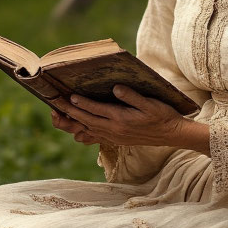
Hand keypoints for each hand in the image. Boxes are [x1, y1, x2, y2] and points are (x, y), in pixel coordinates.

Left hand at [49, 85, 208, 152]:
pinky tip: (78, 126)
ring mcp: (114, 137)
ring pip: (88, 131)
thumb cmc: (162, 115)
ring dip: (73, 123)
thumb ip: (132, 96)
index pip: (96, 110)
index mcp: (121, 119)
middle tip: (54, 104)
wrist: (172, 134)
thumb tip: (116, 88)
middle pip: (86, 121)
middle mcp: (114, 130)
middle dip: (69, 113)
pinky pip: (95, 136)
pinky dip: (83, 131)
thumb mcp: (150, 103)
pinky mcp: (117, 140)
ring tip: (60, 115)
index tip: (69, 97)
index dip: (81, 104)